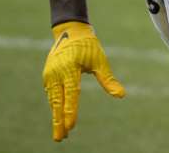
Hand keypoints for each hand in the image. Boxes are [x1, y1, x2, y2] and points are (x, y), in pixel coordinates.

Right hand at [41, 21, 124, 141]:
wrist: (70, 31)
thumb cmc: (89, 46)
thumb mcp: (100, 61)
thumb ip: (108, 80)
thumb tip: (121, 95)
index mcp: (70, 69)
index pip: (71, 95)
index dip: (71, 112)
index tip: (71, 126)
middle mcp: (57, 73)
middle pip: (57, 102)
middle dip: (59, 121)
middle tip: (60, 138)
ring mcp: (49, 74)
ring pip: (53, 100)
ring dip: (56, 116)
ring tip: (60, 133)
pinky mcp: (47, 75)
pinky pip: (51, 94)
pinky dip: (54, 106)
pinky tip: (58, 117)